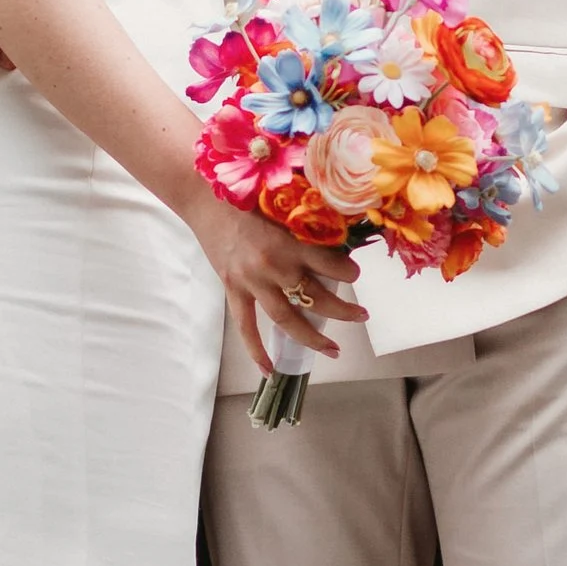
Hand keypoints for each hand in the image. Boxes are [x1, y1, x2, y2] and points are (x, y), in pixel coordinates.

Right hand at [190, 194, 366, 381]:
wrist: (204, 198)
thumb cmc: (247, 196)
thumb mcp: (284, 204)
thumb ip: (307, 224)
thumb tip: (340, 234)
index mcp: (291, 241)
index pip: (331, 265)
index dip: (349, 272)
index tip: (355, 274)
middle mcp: (274, 266)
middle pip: (316, 299)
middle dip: (344, 311)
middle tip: (362, 316)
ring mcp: (252, 282)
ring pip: (288, 320)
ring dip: (313, 338)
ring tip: (333, 350)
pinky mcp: (233, 290)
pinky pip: (246, 328)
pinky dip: (257, 351)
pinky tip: (270, 370)